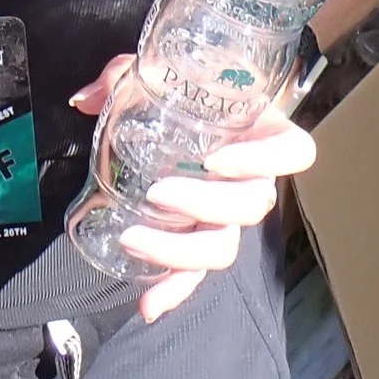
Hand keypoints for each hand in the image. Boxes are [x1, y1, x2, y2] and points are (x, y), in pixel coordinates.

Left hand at [67, 55, 316, 323]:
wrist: (175, 117)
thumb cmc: (179, 92)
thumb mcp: (153, 74)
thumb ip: (122, 76)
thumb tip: (83, 101)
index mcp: (258, 132)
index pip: (294, 151)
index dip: (263, 160)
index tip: (215, 160)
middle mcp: (252, 179)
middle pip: (252, 206)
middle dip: (204, 204)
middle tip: (158, 192)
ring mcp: (228, 216)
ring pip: (225, 246)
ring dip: (181, 250)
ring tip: (133, 238)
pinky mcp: (201, 240)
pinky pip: (196, 273)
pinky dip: (174, 291)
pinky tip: (148, 305)